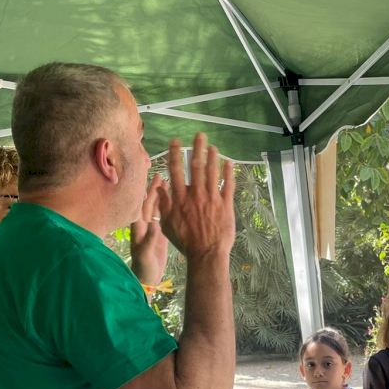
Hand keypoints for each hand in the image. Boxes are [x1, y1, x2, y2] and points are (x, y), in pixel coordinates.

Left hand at [130, 180, 169, 285]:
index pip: (140, 204)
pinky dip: (166, 206)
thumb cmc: (144, 267)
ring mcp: (150, 228)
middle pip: (148, 202)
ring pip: (155, 207)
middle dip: (153, 189)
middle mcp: (143, 224)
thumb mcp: (146, 253)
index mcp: (139, 227)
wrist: (146, 278)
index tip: (147, 179)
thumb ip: (150, 239)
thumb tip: (155, 224)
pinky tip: (172, 198)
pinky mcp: (158, 233)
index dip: (143, 191)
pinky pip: (162, 215)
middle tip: (159, 175)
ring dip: (160, 195)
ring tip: (166, 182)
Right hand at [160, 133, 235, 259]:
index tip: (176, 142)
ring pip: (213, 173)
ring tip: (213, 146)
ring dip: (213, 157)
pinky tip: (229, 163)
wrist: (206, 253)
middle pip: (196, 166)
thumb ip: (163, 204)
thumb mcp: (167, 224)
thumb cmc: (185, 241)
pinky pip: (228, 185)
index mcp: (180, 198)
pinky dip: (229, 173)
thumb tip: (159, 187)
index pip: (176, 171)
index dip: (176, 154)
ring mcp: (212, 199)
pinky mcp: (226, 205)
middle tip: (199, 135)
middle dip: (197, 149)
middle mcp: (195, 194)